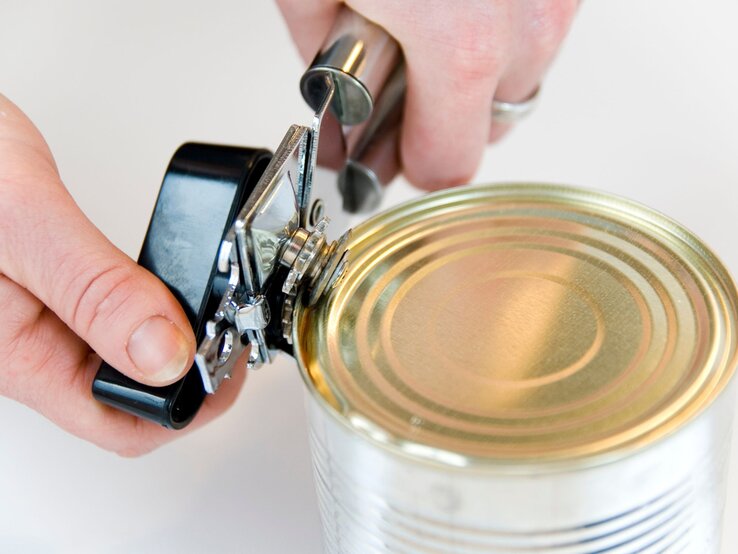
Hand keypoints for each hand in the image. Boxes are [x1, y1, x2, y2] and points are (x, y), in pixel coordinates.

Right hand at [0, 95, 245, 455]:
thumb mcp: (23, 223)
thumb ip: (93, 288)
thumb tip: (164, 353)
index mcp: (20, 354)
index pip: (121, 425)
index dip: (190, 408)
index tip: (232, 364)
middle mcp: (34, 347)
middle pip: (131, 400)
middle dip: (192, 378)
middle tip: (236, 335)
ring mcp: (44, 321)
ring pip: (125, 361)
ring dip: (179, 344)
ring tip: (218, 313)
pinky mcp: (54, 291)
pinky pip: (115, 320)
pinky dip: (157, 311)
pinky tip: (176, 291)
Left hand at [277, 0, 577, 188]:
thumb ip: (318, 50)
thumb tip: (335, 98)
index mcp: (459, 40)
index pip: (447, 164)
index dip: (406, 163)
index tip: (386, 150)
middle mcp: (528, 17)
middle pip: (490, 126)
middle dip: (443, 116)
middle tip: (401, 78)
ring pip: (523, 74)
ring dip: (479, 70)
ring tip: (431, 20)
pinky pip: (541, 24)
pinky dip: (505, 24)